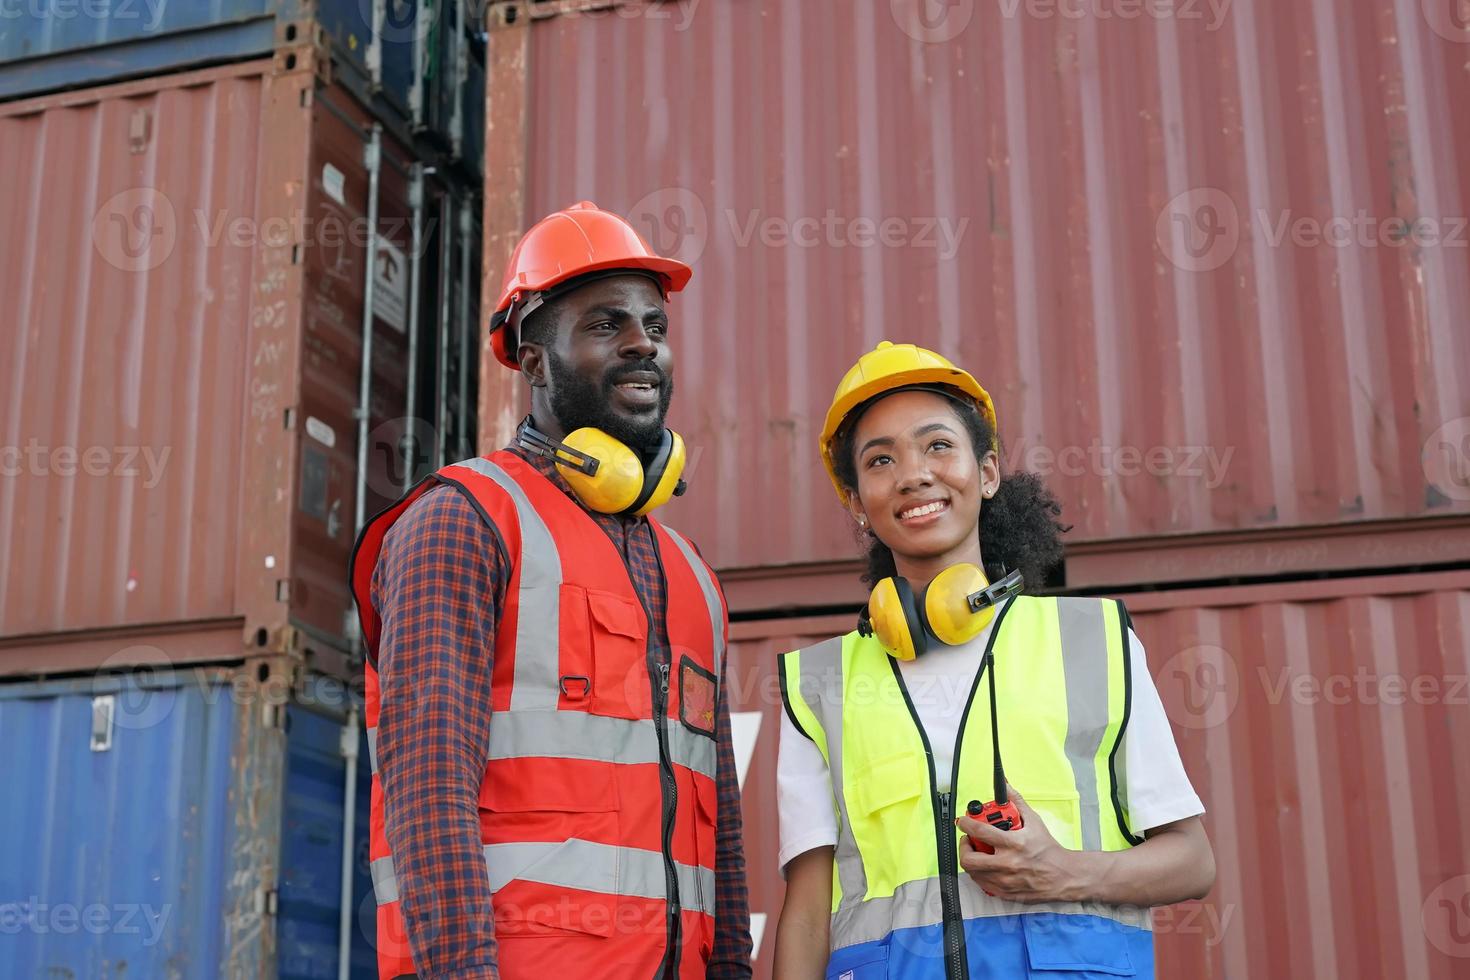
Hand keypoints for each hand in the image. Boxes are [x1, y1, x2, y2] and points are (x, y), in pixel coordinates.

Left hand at [956, 785, 1082, 902]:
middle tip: (969, 840)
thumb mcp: (1034, 822)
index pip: (979, 832)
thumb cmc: (1049, 850)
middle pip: (969, 858)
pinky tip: (987, 866)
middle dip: (964, 846)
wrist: (1064, 876)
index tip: (962, 821)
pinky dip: (980, 874)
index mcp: (1013, 844)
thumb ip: (1017, 802)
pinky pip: (982, 884)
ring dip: (971, 860)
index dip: (966, 824)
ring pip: (972, 872)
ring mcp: (1004, 881)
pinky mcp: (1005, 893)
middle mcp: (1006, 864)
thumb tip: (1006, 787)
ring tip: (978, 852)